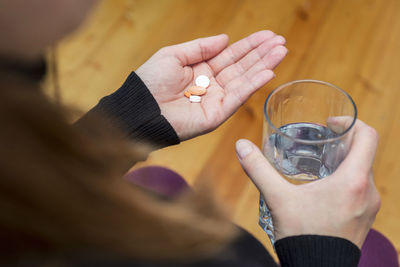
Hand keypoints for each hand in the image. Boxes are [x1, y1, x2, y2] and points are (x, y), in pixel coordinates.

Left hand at [136, 31, 286, 140]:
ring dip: (264, 66)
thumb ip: (200, 47)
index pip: (231, 55)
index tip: (268, 35)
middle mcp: (212, 85)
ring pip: (244, 80)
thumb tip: (226, 39)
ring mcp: (215, 100)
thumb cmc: (150, 82)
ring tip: (281, 51)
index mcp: (201, 70)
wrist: (140, 108)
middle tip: (281, 42)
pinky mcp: (216, 115)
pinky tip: (268, 72)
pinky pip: (237, 97)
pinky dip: (253, 85)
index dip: (249, 45)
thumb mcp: (174, 55)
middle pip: (242, 67)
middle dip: (262, 54)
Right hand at [235, 119, 379, 247]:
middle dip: (343, 142)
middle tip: (320, 141)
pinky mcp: (365, 217)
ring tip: (320, 162)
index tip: (330, 123)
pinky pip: (362, 188)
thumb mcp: (278, 199)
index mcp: (353, 181)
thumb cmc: (302, 235)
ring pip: (363, 171)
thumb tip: (241, 146)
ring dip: (346, 161)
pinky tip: (325, 186)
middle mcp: (368, 191)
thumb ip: (258, 169)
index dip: (351, 122)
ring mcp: (369, 206)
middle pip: (365, 152)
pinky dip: (348, 179)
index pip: (367, 136)